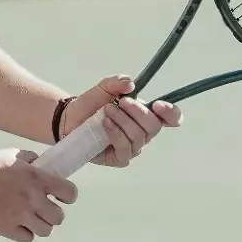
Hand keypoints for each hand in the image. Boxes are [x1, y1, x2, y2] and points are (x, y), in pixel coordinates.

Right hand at [0, 148, 78, 241]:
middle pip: (58, 217)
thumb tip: (40, 164)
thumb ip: (30, 160)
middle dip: (52, 213)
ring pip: (45, 231)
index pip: (69, 193)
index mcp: (37, 178)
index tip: (61, 196)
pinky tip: (17, 225)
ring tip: (29, 220)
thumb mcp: (12, 155)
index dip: (67, 196)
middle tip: (42, 209)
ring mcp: (20, 216)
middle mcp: (33, 199)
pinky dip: (24, 233)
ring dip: (39, 225)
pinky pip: (27, 238)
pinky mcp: (6, 229)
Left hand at [60, 75, 181, 166]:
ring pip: (139, 137)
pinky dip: (116, 134)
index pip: (171, 118)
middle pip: (154, 126)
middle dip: (138, 112)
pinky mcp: (120, 158)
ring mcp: (133, 147)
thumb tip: (131, 84)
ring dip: (122, 121)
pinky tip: (105, 124)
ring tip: (106, 112)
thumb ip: (117, 83)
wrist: (70, 120)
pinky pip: (125, 149)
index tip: (158, 105)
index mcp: (146, 115)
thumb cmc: (91, 105)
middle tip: (121, 102)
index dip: (171, 113)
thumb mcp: (103, 88)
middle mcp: (144, 133)